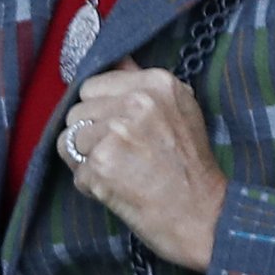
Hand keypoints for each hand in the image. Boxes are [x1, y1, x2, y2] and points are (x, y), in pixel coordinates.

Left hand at [58, 57, 227, 270]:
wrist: (204, 216)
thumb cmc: (190, 166)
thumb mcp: (180, 110)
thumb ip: (143, 83)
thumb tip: (118, 58)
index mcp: (157, 83)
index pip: (92, 86)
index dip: (101, 112)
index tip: (123, 130)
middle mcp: (137, 103)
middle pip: (77, 112)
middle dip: (92, 136)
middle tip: (125, 155)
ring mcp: (117, 132)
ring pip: (70, 140)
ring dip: (88, 161)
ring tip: (122, 172)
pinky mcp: (102, 163)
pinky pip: (75, 170)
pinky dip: (91, 185)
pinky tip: (119, 188)